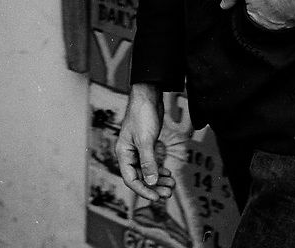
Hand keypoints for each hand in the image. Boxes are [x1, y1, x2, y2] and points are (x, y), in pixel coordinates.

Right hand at [115, 84, 175, 201]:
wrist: (148, 96)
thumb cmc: (142, 115)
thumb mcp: (145, 140)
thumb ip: (147, 162)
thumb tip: (151, 182)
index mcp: (123, 154)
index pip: (131, 179)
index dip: (143, 190)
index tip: (156, 197)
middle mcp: (129, 154)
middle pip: (140, 178)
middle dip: (154, 186)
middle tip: (168, 193)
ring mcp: (138, 150)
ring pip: (147, 172)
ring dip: (158, 180)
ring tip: (171, 185)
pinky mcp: (147, 145)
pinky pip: (152, 163)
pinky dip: (159, 170)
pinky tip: (168, 174)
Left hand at [220, 0, 294, 29]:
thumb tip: (223, 5)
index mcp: (252, 16)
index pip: (248, 14)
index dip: (252, 4)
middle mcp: (265, 26)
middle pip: (261, 19)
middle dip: (263, 10)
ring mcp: (280, 27)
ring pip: (273, 22)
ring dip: (275, 14)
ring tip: (278, 0)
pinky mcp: (293, 26)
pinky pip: (287, 23)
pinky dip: (286, 16)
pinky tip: (288, 5)